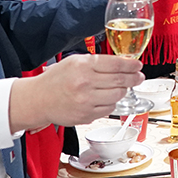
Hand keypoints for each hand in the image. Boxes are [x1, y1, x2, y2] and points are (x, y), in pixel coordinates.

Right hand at [8, 54, 143, 130]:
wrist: (38, 100)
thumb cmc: (56, 79)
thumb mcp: (75, 61)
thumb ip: (97, 62)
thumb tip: (122, 63)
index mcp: (83, 66)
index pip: (115, 64)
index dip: (131, 65)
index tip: (138, 66)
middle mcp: (85, 83)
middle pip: (120, 80)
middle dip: (134, 78)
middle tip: (139, 77)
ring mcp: (86, 101)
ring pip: (117, 95)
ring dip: (123, 91)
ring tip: (121, 87)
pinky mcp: (86, 115)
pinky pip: (109, 109)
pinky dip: (111, 103)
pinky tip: (106, 98)